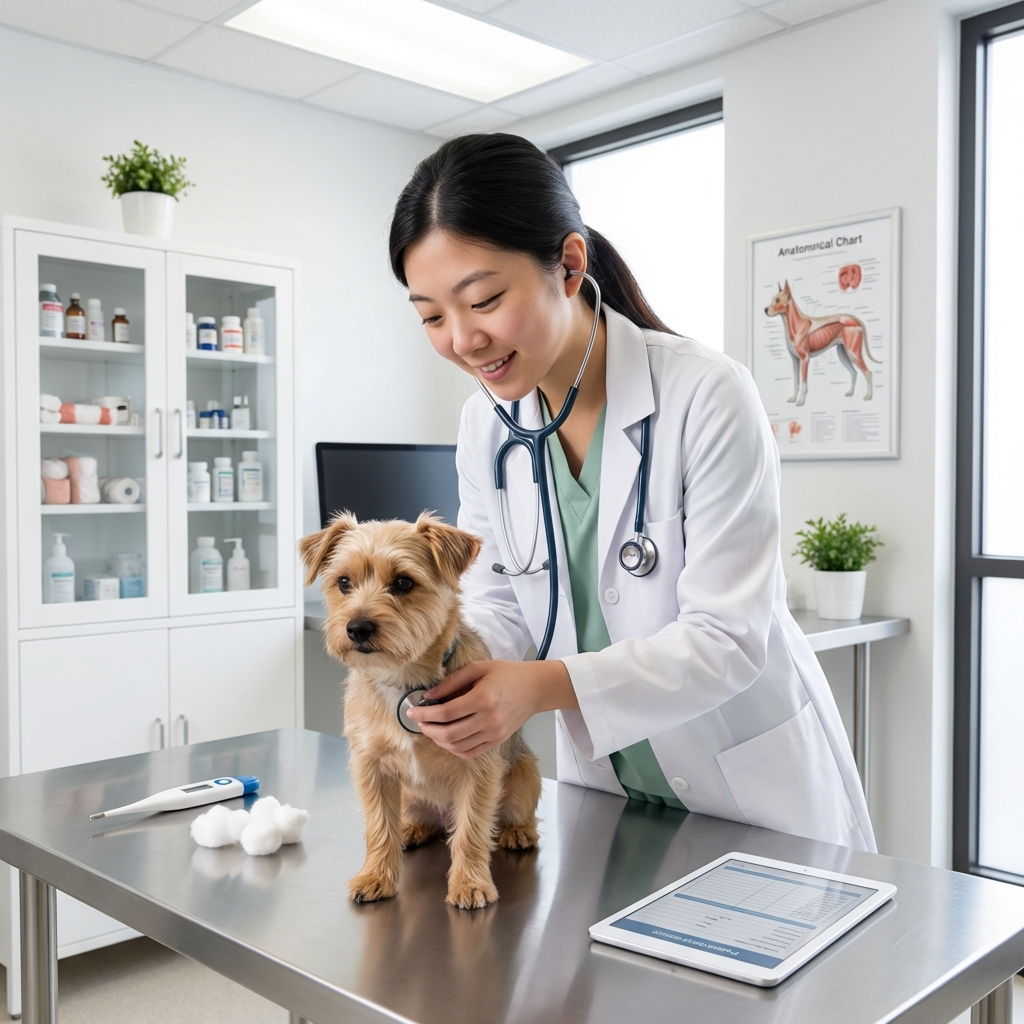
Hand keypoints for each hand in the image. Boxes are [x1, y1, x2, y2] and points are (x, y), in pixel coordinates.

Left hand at [407, 659, 577, 758]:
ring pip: (457, 746)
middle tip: (418, 722)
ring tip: (430, 729)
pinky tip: (446, 739)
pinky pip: (470, 752)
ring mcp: (494, 734)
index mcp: (483, 698)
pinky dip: (453, 748)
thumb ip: (451, 682)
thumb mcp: (479, 668)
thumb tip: (428, 696)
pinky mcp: (497, 741)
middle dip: (428, 729)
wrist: (536, 688)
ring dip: (438, 740)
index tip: (412, 711)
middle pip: (449, 733)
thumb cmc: (507, 673)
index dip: (425, 714)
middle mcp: (488, 719)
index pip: (446, 712)